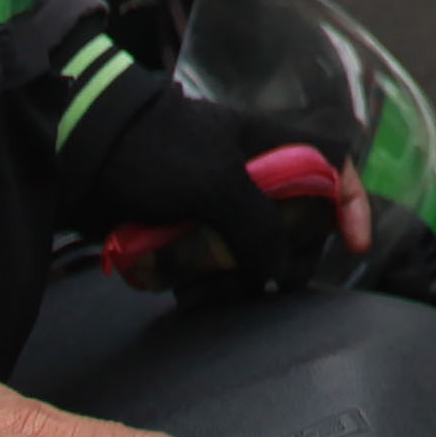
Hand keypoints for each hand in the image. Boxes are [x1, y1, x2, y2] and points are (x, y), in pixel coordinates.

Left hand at [116, 103, 376, 287]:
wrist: (80, 154)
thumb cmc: (155, 151)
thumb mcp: (217, 182)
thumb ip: (260, 225)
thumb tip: (285, 270)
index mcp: (268, 146)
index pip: (333, 165)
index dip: (353, 202)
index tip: (355, 246)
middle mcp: (250, 176)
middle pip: (295, 225)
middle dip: (284, 259)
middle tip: (265, 278)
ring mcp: (216, 205)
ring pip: (252, 253)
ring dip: (239, 277)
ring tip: (214, 289)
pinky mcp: (186, 230)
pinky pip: (212, 265)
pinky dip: (205, 282)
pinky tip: (189, 290)